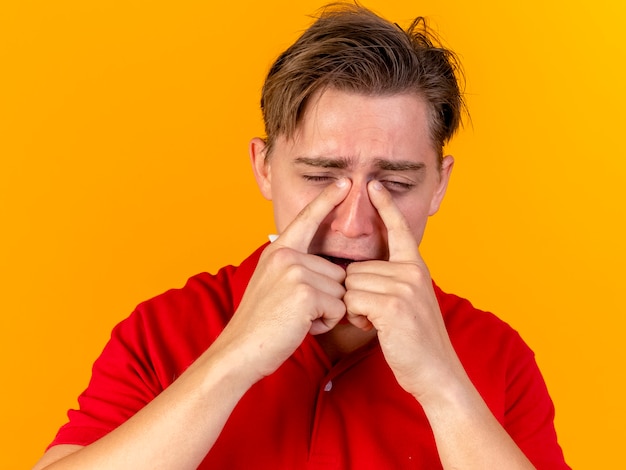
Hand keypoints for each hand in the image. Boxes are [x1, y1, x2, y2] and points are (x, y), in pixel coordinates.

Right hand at [217, 178, 351, 380]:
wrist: (242, 350)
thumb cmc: (261, 323)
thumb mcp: (272, 284)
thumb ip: (295, 268)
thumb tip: (329, 267)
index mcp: (278, 251)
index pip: (307, 220)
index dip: (328, 200)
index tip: (346, 182)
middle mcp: (286, 255)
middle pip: (336, 271)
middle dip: (326, 297)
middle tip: (295, 311)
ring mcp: (295, 271)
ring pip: (340, 290)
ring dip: (326, 311)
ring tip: (297, 319)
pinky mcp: (305, 292)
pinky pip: (338, 307)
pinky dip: (325, 323)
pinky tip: (301, 327)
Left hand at [343, 180, 463, 399]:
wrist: (436, 372)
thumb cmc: (415, 340)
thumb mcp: (410, 301)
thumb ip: (392, 280)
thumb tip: (358, 272)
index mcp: (416, 267)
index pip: (399, 230)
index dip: (385, 206)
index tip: (373, 185)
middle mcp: (412, 271)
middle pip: (357, 267)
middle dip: (357, 293)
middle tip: (377, 314)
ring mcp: (404, 287)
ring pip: (351, 283)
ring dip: (356, 306)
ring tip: (378, 321)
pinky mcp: (393, 305)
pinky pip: (352, 300)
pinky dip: (356, 317)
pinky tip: (375, 328)